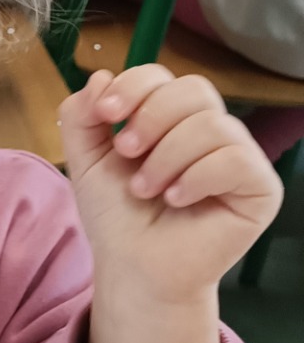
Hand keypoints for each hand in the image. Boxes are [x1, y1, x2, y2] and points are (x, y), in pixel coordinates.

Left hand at [61, 66, 281, 342]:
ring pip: (212, 126)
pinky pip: (237, 160)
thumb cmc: (117, 216)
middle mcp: (211, 130)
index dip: (135, 86)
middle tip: (127, 154)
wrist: (133, 267)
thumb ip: (82, 117)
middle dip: (152, 118)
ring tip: (147, 190)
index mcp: (173, 118)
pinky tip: (177, 200)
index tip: (106, 113)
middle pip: (194, 90)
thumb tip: (100, 75)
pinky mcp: (261, 189)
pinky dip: (198, 177)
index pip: (164, 77)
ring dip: (168, 157)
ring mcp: (240, 158)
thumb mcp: (87, 161)